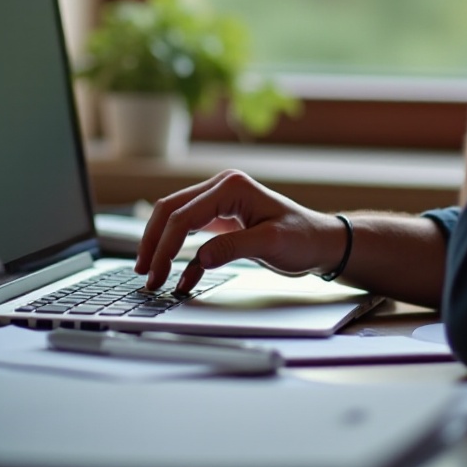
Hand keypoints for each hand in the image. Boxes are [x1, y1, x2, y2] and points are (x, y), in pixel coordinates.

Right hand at [134, 170, 346, 292]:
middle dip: (154, 243)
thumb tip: (198, 258)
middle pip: (171, 210)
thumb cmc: (303, 238)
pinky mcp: (221, 219)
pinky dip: (181, 255)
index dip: (165, 245)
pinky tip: (180, 279)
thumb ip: (233, 248)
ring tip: (151, 276)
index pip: (184, 215)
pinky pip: (191, 233)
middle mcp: (222, 188)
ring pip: (175, 219)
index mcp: (231, 187)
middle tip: (145, 275)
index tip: (155, 273)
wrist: (321, 241)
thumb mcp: (271, 244)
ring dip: (161, 246)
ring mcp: (220, 202)